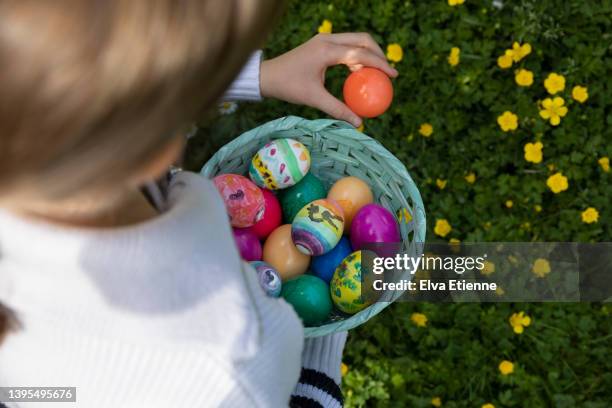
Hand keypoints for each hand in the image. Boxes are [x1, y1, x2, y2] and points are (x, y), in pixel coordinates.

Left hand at [260, 33, 397, 126]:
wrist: (267, 76)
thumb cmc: (289, 87)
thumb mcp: (315, 99)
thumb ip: (338, 110)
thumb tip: (359, 124)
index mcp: (327, 50)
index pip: (361, 53)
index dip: (380, 64)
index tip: (394, 75)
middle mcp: (327, 40)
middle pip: (363, 39)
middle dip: (379, 53)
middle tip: (388, 72)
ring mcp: (324, 40)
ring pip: (355, 41)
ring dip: (368, 54)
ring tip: (377, 74)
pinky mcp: (321, 44)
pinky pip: (345, 47)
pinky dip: (356, 57)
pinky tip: (359, 74)